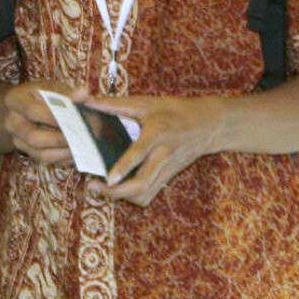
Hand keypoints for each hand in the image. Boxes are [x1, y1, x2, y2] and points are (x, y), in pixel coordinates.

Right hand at [0, 81, 78, 167]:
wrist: (23, 109)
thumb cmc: (41, 95)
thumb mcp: (51, 87)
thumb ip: (68, 92)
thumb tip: (84, 94)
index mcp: (15, 100)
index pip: (33, 111)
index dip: (54, 117)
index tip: (75, 118)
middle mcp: (11, 123)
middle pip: (34, 137)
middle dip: (61, 138)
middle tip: (83, 135)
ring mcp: (17, 141)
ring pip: (40, 154)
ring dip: (64, 152)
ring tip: (84, 145)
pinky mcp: (27, 153)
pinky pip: (46, 161)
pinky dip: (63, 158)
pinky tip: (78, 151)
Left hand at [81, 93, 227, 206]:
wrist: (209, 125)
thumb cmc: (176, 111)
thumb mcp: (148, 103)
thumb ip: (117, 104)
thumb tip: (89, 101)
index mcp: (158, 132)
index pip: (140, 152)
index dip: (123, 167)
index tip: (109, 178)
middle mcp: (163, 154)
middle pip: (141, 183)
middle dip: (116, 192)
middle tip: (95, 186)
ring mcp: (167, 169)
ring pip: (144, 193)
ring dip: (122, 197)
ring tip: (102, 189)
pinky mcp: (168, 177)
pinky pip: (149, 195)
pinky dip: (133, 197)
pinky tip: (121, 189)